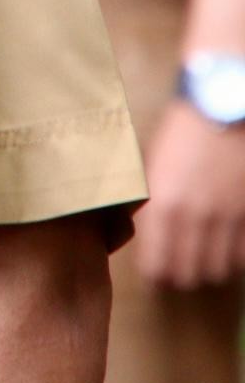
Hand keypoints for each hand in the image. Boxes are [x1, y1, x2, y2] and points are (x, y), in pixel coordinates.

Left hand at [135, 99, 244, 285]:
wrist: (222, 105)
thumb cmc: (182, 129)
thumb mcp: (154, 163)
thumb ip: (152, 200)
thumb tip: (148, 230)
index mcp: (163, 205)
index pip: (156, 263)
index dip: (155, 275)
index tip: (155, 276)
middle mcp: (195, 217)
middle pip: (187, 274)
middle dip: (181, 277)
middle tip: (179, 272)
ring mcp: (226, 217)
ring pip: (218, 270)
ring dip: (209, 269)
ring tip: (204, 261)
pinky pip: (242, 255)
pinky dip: (235, 258)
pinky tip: (228, 250)